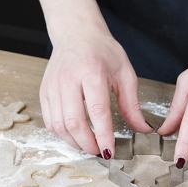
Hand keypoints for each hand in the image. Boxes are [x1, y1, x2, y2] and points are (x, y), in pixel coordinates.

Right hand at [40, 28, 152, 156]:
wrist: (76, 34)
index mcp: (92, 71)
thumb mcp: (124, 73)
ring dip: (74, 142)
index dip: (103, 135)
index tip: (110, 150)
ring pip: (58, 124)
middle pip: (73, 121)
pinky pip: (49, 120)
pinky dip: (62, 134)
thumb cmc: (102, 51)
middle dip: (87, 143)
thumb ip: (132, 104)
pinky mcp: (44, 91)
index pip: (97, 110)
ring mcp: (53, 85)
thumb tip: (143, 129)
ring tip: (89, 146)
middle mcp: (68, 79)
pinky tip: (75, 136)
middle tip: (100, 152)